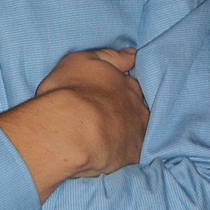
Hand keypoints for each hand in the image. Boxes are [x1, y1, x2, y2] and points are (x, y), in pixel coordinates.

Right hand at [0, 48, 149, 200]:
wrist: (71, 131)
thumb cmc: (70, 91)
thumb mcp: (82, 61)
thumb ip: (109, 57)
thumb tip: (132, 55)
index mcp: (124, 83)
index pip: (128, 83)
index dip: (119, 87)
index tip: (108, 92)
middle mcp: (136, 105)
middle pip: (136, 104)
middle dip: (127, 107)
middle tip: (108, 114)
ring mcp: (137, 130)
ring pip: (138, 127)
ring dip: (129, 128)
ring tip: (111, 134)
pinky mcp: (133, 155)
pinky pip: (134, 151)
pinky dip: (127, 150)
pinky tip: (115, 152)